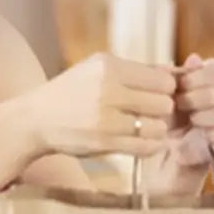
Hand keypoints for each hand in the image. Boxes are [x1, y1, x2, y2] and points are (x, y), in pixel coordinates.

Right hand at [27, 52, 177, 159]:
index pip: (162, 79)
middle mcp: (108, 89)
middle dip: (162, 110)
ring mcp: (105, 118)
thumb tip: (176, 71)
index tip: (157, 96)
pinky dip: (149, 146)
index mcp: (109, 66)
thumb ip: (136, 70)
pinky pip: (145, 146)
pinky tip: (141, 141)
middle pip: (164, 102)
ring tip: (144, 128)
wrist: (36, 119)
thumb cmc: (72, 91)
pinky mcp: (103, 142)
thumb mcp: (98, 69)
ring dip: (156, 129)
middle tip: (151, 114)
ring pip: (157, 126)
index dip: (165, 89)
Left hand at [146, 53, 213, 193]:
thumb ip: (179, 72)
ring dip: (206, 116)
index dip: (197, 78)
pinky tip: (204, 134)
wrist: (173, 136)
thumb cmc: (175, 105)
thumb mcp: (171, 88)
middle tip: (180, 103)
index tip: (180, 85)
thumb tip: (193, 58)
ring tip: (191, 119)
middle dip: (199, 98)